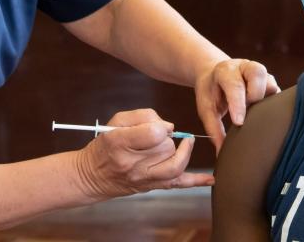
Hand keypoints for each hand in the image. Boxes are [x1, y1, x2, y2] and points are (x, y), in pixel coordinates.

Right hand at [74, 109, 213, 199]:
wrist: (92, 175)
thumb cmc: (105, 145)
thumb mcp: (116, 122)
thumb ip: (143, 116)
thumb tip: (169, 125)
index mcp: (121, 143)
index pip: (154, 133)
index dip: (161, 126)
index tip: (158, 126)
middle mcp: (133, 164)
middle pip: (167, 148)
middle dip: (168, 138)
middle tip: (159, 136)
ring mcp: (144, 179)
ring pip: (175, 164)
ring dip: (179, 151)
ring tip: (177, 144)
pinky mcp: (152, 187)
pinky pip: (178, 185)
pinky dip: (196, 181)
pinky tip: (211, 178)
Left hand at [195, 59, 279, 152]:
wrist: (214, 75)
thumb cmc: (210, 92)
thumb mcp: (206, 109)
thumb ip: (213, 129)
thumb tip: (222, 153)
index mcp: (225, 71)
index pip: (234, 85)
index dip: (238, 104)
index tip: (239, 122)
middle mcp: (245, 67)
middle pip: (257, 75)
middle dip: (254, 97)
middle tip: (245, 114)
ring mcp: (260, 73)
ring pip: (271, 83)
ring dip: (265, 101)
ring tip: (254, 114)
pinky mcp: (270, 82)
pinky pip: (277, 93)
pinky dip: (273, 105)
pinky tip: (265, 116)